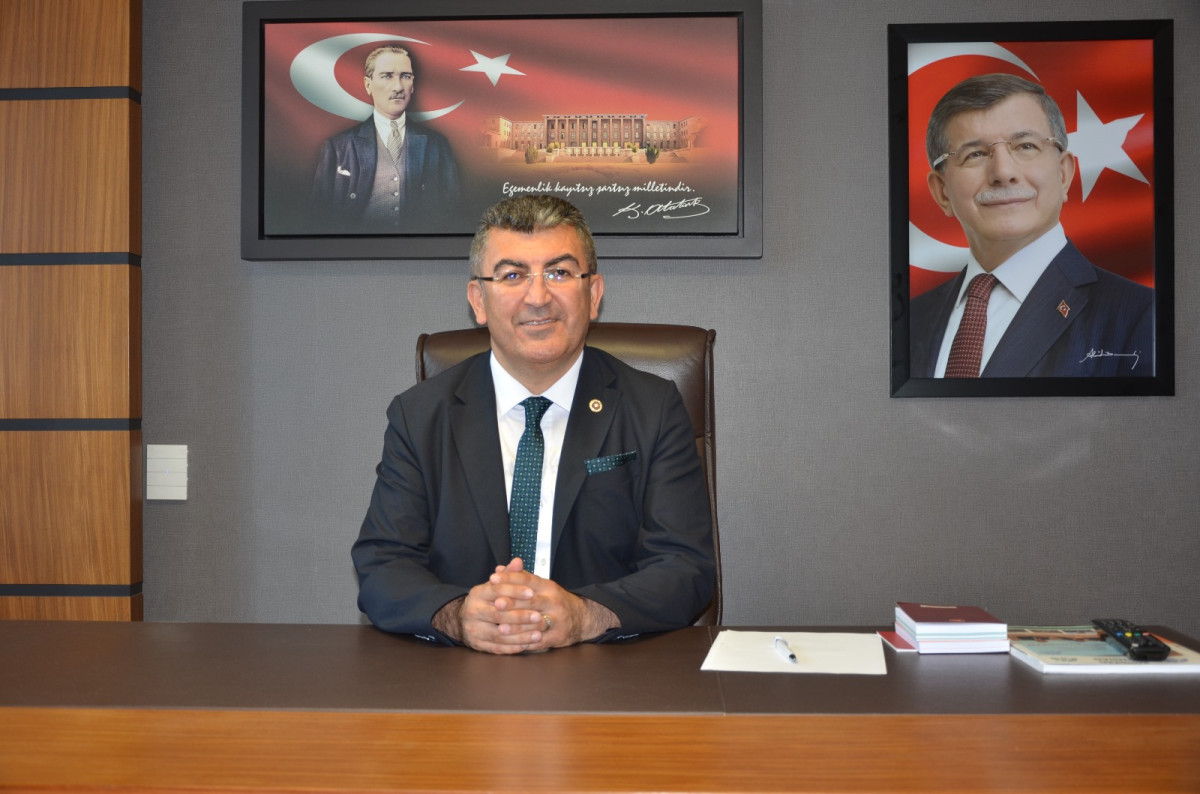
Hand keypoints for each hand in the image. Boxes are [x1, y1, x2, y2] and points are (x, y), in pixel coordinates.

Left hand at [433, 558, 617, 653]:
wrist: (586, 620)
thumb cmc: (558, 601)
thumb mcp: (542, 585)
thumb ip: (521, 577)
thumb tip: (501, 565)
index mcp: (548, 585)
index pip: (526, 579)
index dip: (508, 579)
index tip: (491, 578)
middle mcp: (554, 601)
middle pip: (528, 598)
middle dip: (507, 599)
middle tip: (488, 600)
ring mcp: (557, 620)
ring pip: (533, 619)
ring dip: (513, 621)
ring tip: (495, 621)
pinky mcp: (557, 638)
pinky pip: (539, 639)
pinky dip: (523, 639)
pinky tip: (509, 639)